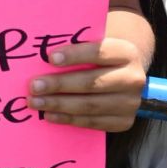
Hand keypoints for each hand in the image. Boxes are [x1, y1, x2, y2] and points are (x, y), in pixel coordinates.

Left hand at [28, 38, 146, 131]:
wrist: (123, 77)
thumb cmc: (98, 58)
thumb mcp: (93, 44)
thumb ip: (75, 44)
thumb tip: (40, 50)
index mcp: (126, 53)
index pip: (99, 52)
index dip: (75, 55)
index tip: (50, 58)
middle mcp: (132, 78)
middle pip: (92, 83)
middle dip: (59, 85)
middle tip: (34, 86)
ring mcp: (130, 103)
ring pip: (90, 105)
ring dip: (59, 105)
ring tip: (35, 102)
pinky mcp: (124, 121)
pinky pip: (92, 122)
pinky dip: (68, 119)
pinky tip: (49, 115)